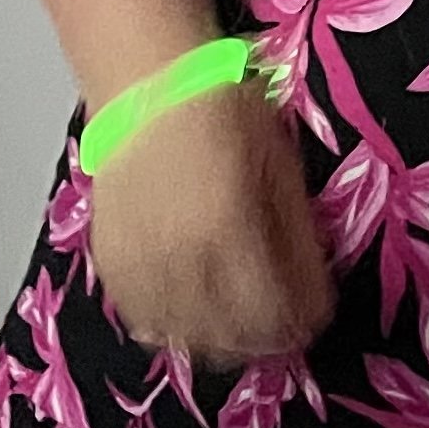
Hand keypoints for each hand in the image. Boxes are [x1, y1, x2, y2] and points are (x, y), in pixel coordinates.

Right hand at [88, 80, 335, 363]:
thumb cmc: (223, 113)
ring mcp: (140, 265)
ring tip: (244, 324)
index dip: (304, 320)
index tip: (317, 316)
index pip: (276, 310)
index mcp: (230, 232)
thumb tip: (315, 288)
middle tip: (286, 326)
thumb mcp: (282, 168)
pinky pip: (144, 320)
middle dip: (267, 336)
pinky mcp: (111, 264)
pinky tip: (195, 313)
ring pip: (187, 339)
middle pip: (233, 336)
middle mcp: (180, 258)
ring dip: (223, 340)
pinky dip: (175, 326)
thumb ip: (298, 235)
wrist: (149, 87)